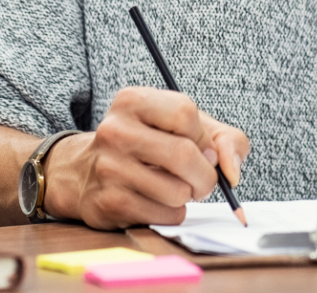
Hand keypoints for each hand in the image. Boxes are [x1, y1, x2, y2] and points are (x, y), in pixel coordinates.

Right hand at [47, 86, 249, 228]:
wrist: (85, 172)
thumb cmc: (148, 145)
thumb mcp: (184, 127)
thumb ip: (223, 139)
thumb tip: (231, 170)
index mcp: (133, 101)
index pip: (184, 113)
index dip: (203, 137)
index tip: (202, 147)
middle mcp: (115, 131)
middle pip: (183, 155)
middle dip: (205, 175)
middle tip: (202, 180)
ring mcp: (109, 168)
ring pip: (177, 191)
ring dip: (188, 196)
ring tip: (175, 188)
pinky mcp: (109, 203)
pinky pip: (165, 215)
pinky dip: (173, 213)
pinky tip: (157, 201)